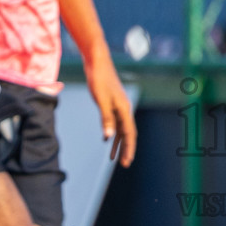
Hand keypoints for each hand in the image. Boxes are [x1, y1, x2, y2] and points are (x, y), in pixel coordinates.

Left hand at [86, 51, 135, 166]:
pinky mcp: (111, 103)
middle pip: (128, 133)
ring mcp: (118, 106)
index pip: (129, 134)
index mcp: (124, 109)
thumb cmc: (99, 78)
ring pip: (121, 129)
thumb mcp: (101, 100)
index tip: (127, 162)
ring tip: (113, 158)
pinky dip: (112, 132)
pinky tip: (106, 139)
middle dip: (126, 149)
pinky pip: (115, 122)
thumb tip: (108, 137)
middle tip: (125, 164)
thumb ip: (106, 119)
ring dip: (118, 143)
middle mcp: (124, 108)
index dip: (129, 149)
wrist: (97, 61)